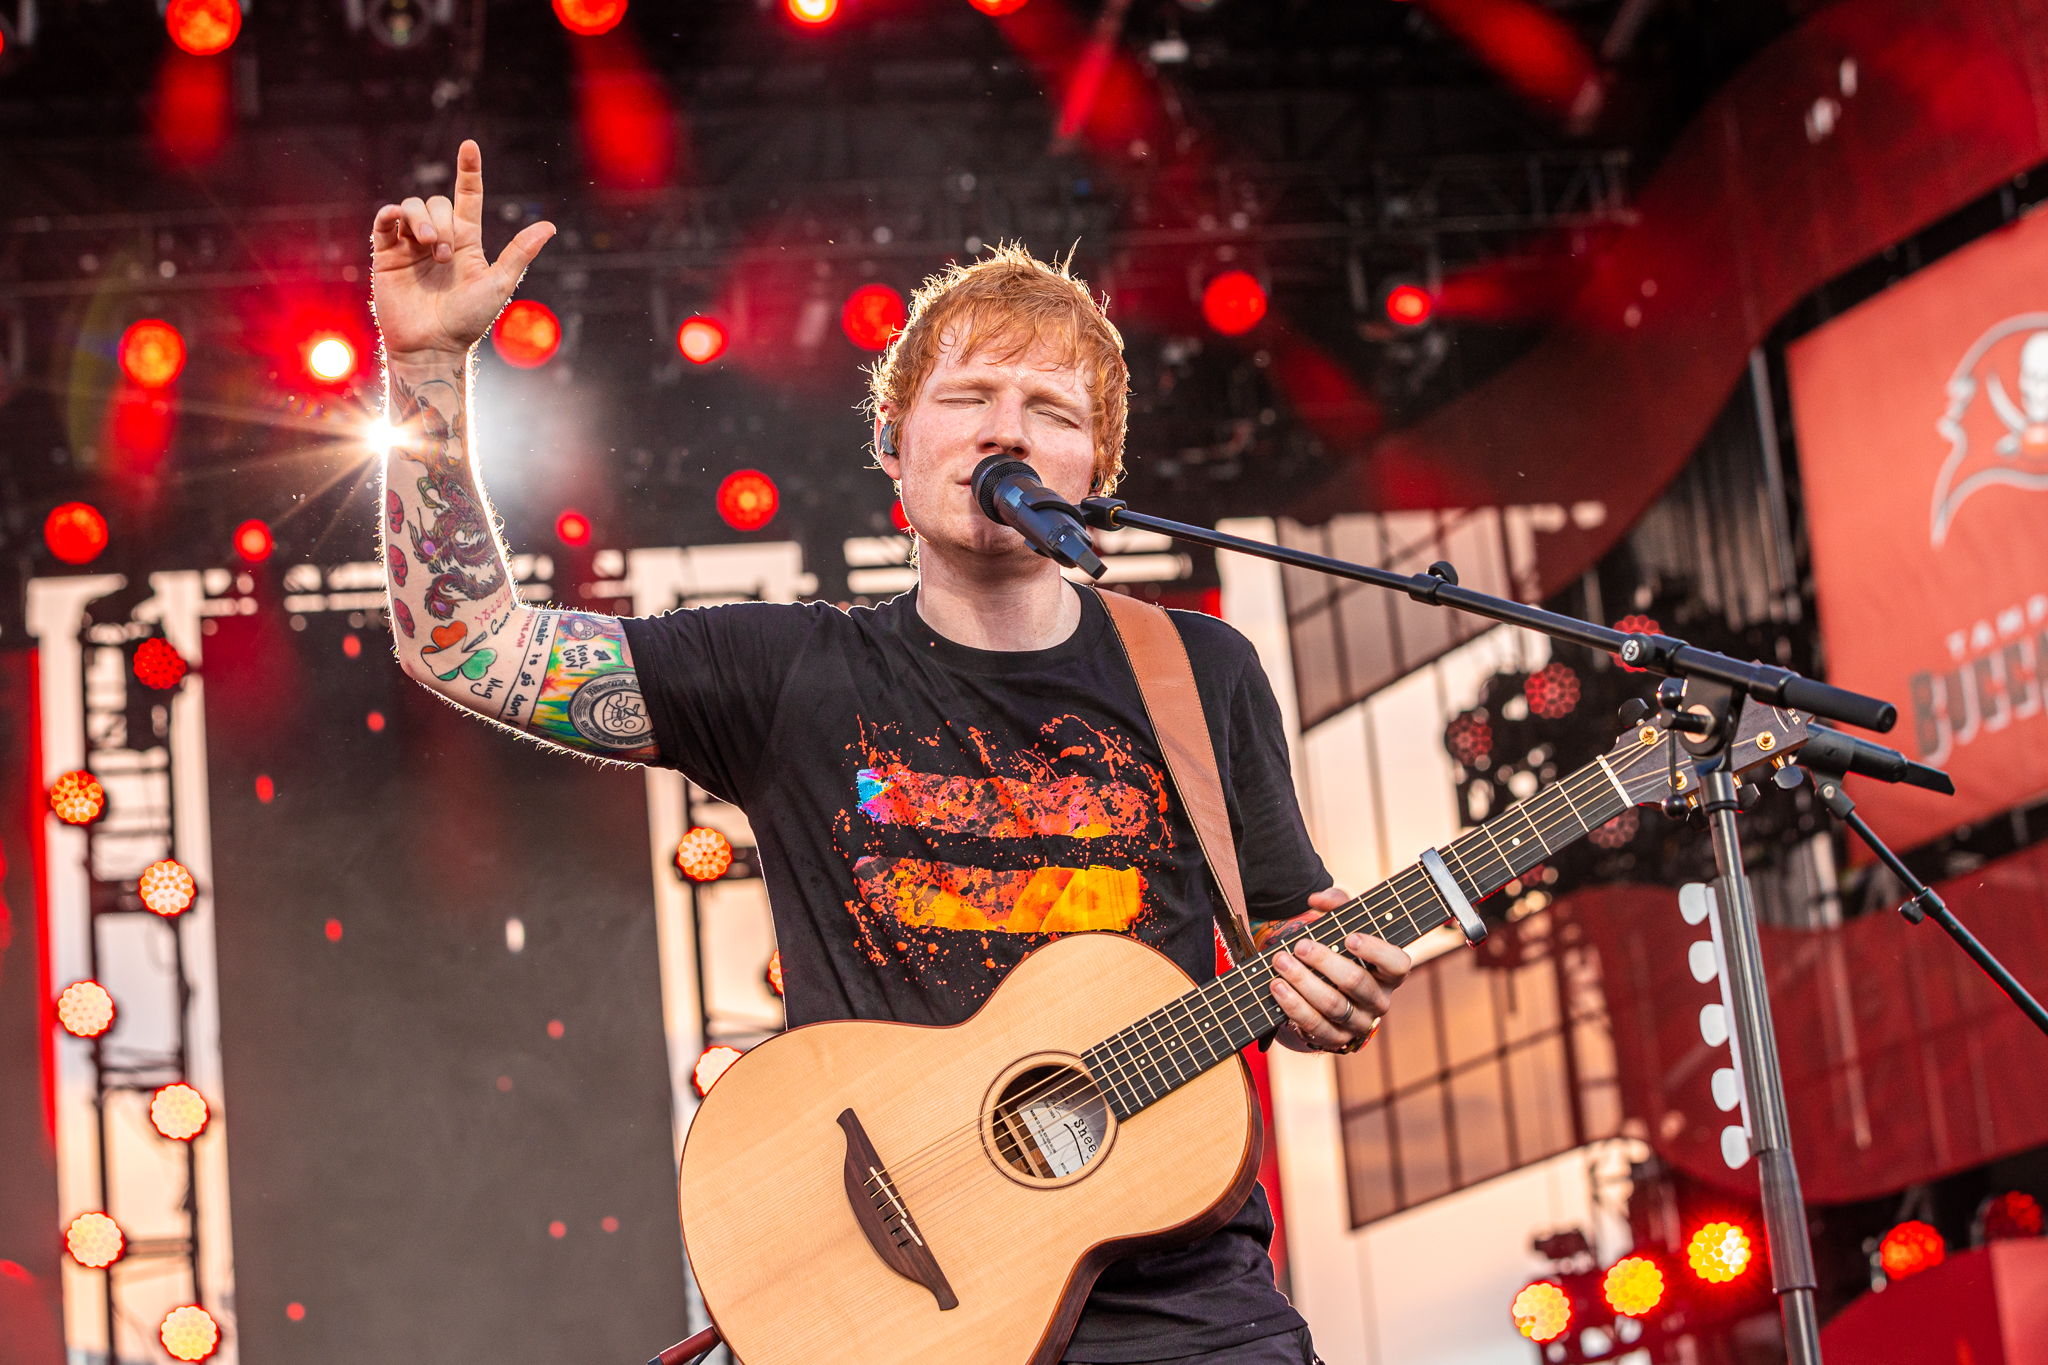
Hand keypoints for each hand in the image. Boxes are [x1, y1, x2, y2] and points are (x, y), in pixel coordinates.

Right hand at [371, 140, 556, 363]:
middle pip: (437, 202)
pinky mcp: (387, 256)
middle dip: (442, 221)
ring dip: (421, 221)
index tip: (470, 146)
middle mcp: (439, 239)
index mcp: (467, 243)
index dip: (469, 172)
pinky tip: (397, 222)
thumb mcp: (498, 284)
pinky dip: (390, 215)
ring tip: (430, 250)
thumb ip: (519, 253)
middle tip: (446, 256)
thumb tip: (550, 226)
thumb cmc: (468, 321)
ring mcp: (411, 246)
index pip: (468, 197)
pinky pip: (384, 222)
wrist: (432, 347)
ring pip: (411, 207)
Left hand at [1265, 886, 1412, 1053]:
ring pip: (1332, 1004)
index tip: (1350, 938)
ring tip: (1280, 962)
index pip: (1398, 964)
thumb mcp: (1344, 925)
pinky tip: (1277, 987)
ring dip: (1302, 981)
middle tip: (1300, 945)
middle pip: (1357, 982)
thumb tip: (1317, 900)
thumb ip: (1336, 904)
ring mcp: (1358, 1023)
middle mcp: (1379, 1000)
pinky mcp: (1336, 1039)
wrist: (1326, 992)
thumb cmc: (1341, 953)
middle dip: (1324, 961)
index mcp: (1389, 973)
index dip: (1376, 951)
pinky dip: (1293, 1005)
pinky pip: (1314, 1025)